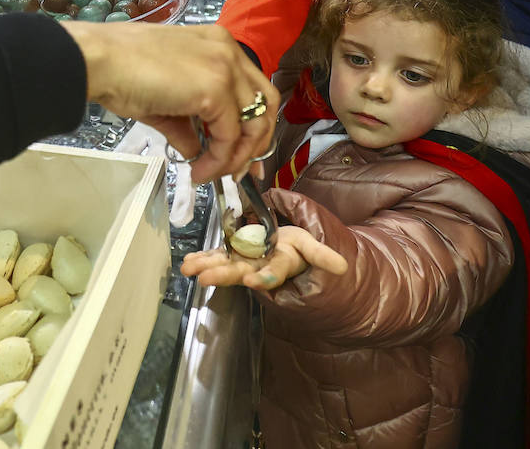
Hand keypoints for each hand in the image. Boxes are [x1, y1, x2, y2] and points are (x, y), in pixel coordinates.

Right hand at [61, 21, 280, 182]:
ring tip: (211, 174)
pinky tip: (198, 170)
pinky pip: (230, 136)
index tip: (242, 155)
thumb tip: (196, 151)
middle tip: (238, 171)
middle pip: (266, 103)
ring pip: (254, 123)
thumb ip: (187, 123)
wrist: (99, 61)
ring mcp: (225, 68)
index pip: (252, 88)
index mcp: (218, 44)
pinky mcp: (215, 89)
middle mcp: (229, 50)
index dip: (253, 124)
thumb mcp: (164, 98)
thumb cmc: (120, 71)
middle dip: (256, 142)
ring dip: (236, 157)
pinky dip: (218, 159)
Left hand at [180, 225, 347, 289]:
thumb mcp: (312, 248)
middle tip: (204, 278)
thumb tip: (342, 267)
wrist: (290, 251)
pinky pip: (217, 254)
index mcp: (282, 264)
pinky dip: (203, 256)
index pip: (274, 272)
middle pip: (242, 270)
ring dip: (206, 265)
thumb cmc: (300, 250)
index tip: (251, 281)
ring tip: (188, 268)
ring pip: (225, 262)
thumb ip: (322, 256)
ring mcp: (244, 259)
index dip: (264, 277)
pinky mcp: (233, 252)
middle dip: (223, 274)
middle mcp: (260, 265)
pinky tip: (187, 260)